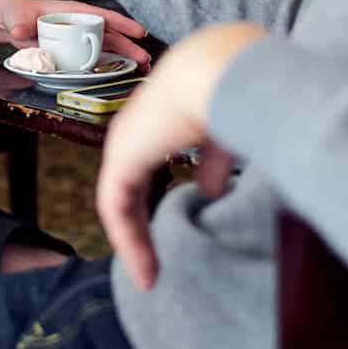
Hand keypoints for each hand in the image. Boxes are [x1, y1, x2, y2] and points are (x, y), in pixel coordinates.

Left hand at [0, 0, 150, 66]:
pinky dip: (104, 66)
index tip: (139, 32)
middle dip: (128, 46)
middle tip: (144, 59)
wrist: (8, 22)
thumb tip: (20, 32)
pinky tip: (118, 74)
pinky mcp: (71, 51)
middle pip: (109, 35)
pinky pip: (91, 59)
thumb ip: (19, 23)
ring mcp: (76, 39)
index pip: (101, 16)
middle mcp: (78, 25)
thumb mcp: (16, 15)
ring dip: (122, 58)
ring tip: (140, 68)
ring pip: (105, 48)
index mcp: (71, 12)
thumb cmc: (15, 13)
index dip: (122, 24)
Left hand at [96, 22, 264, 288]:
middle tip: (151, 266)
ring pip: (119, 202)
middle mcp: (134, 129)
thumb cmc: (231, 89)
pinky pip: (116, 209)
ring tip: (149, 278)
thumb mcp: (223, 132)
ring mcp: (124, 143)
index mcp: (157, 118)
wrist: (220, 71)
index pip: (144, 163)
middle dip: (138, 227)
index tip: (171, 230)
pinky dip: (129, 241)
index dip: (155, 198)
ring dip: (133, 241)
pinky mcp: (121, 160)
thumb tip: (210, 191)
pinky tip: (146, 269)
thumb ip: (213, 160)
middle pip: (127, 186)